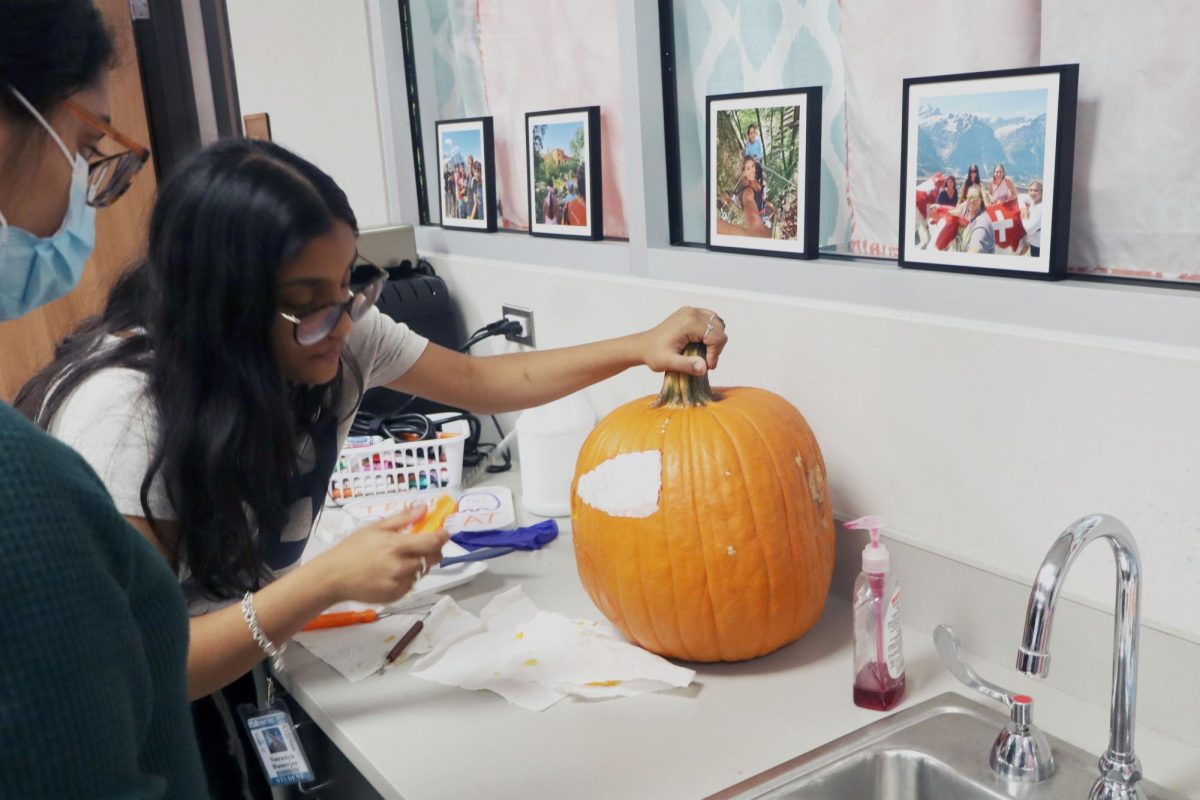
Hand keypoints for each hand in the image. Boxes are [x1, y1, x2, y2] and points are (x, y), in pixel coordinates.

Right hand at [315, 505, 450, 604]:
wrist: (333, 577)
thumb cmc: (352, 549)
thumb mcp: (375, 527)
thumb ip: (402, 518)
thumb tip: (423, 507)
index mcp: (396, 546)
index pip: (432, 542)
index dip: (442, 537)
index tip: (444, 533)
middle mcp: (400, 566)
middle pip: (432, 558)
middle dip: (433, 550)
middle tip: (425, 545)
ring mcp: (399, 583)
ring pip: (422, 572)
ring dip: (420, 564)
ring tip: (402, 559)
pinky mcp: (395, 596)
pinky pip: (411, 584)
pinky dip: (408, 577)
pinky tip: (393, 572)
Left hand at [638, 307, 727, 374]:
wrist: (642, 345)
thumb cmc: (654, 354)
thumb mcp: (669, 363)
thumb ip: (687, 365)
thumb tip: (704, 368)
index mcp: (689, 322)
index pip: (717, 337)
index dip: (715, 354)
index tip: (707, 367)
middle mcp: (692, 313)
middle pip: (719, 329)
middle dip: (716, 348)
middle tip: (705, 361)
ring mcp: (691, 310)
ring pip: (717, 324)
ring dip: (715, 339)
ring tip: (704, 353)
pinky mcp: (689, 312)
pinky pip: (710, 320)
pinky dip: (710, 332)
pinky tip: (702, 343)